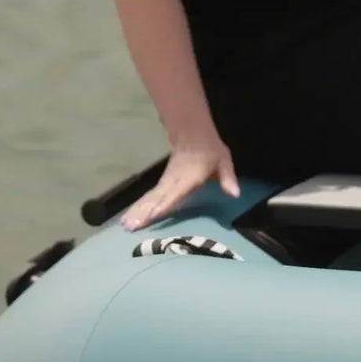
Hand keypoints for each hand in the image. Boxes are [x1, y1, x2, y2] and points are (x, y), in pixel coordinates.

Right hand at [120, 139, 239, 229]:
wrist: (193, 135)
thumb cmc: (210, 151)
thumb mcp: (224, 162)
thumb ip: (228, 179)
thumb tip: (235, 194)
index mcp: (190, 177)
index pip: (176, 191)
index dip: (166, 203)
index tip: (153, 214)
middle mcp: (174, 180)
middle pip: (157, 198)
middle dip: (144, 213)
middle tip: (131, 227)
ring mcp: (166, 182)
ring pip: (149, 198)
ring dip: (137, 211)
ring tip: (125, 225)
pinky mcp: (162, 184)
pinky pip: (149, 197)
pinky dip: (138, 207)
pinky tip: (129, 218)